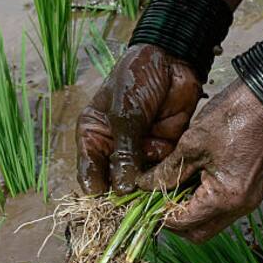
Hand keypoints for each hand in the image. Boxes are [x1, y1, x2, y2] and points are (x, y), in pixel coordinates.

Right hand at [76, 44, 202, 193]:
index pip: (90, 170)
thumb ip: (124, 151)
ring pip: (140, 179)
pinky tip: (168, 169)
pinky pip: (163, 169)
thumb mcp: (125, 113)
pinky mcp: (164, 148)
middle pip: (115, 180)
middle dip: (123, 192)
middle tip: (130, 201)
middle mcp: (114, 147)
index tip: (104, 199)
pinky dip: (166, 172)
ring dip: (146, 185)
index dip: (96, 187)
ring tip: (151, 186)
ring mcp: (140, 149)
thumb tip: (121, 189)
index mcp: (94, 135)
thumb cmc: (137, 79)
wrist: (172, 60)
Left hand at [139, 79, 262, 242]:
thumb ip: (167, 172)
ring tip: (174, 188)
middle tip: (158, 201)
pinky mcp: (252, 191)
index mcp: (224, 199)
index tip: (144, 200)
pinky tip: (194, 181)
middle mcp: (239, 207)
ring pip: (212, 222)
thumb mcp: (191, 145)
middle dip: (175, 221)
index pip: (184, 223)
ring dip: (191, 211)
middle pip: (199, 233)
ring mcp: (249, 201)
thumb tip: (145, 186)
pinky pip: (224, 208)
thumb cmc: (231, 119)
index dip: (159, 216)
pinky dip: (206, 202)